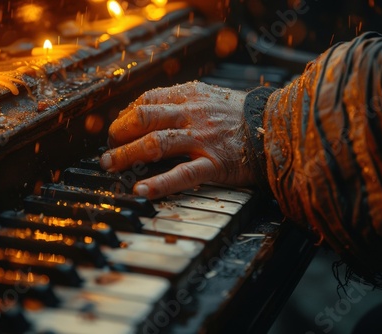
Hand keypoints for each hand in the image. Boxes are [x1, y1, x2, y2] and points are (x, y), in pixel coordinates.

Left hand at [99, 81, 253, 198]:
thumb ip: (179, 101)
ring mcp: (202, 138)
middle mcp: (191, 114)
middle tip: (107, 148)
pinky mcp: (214, 163)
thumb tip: (146, 109)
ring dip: (127, 155)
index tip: (116, 129)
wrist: (274, 126)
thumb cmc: (238, 114)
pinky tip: (141, 190)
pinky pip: (183, 174)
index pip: (146, 100)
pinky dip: (160, 183)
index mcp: (189, 96)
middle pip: (144, 119)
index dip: (125, 115)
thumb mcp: (208, 96)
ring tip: (110, 165)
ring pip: (156, 144)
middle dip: (119, 133)